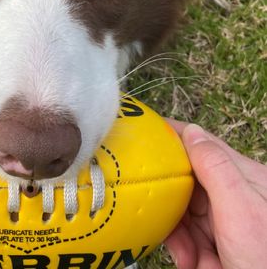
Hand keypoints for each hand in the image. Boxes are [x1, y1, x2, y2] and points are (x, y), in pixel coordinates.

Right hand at [164, 120, 266, 268]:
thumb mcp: (240, 209)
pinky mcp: (219, 245)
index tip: (143, 133)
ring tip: (186, 255)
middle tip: (157, 212)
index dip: (173, 137)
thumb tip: (191, 131)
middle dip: (170, 200)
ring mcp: (226, 221)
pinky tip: (193, 263)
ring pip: (184, 212)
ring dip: (178, 234)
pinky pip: (189, 238)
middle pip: (187, 182)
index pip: (203, 145)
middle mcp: (235, 195)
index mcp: (244, 176)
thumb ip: (215, 167)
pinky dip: (185, 252)